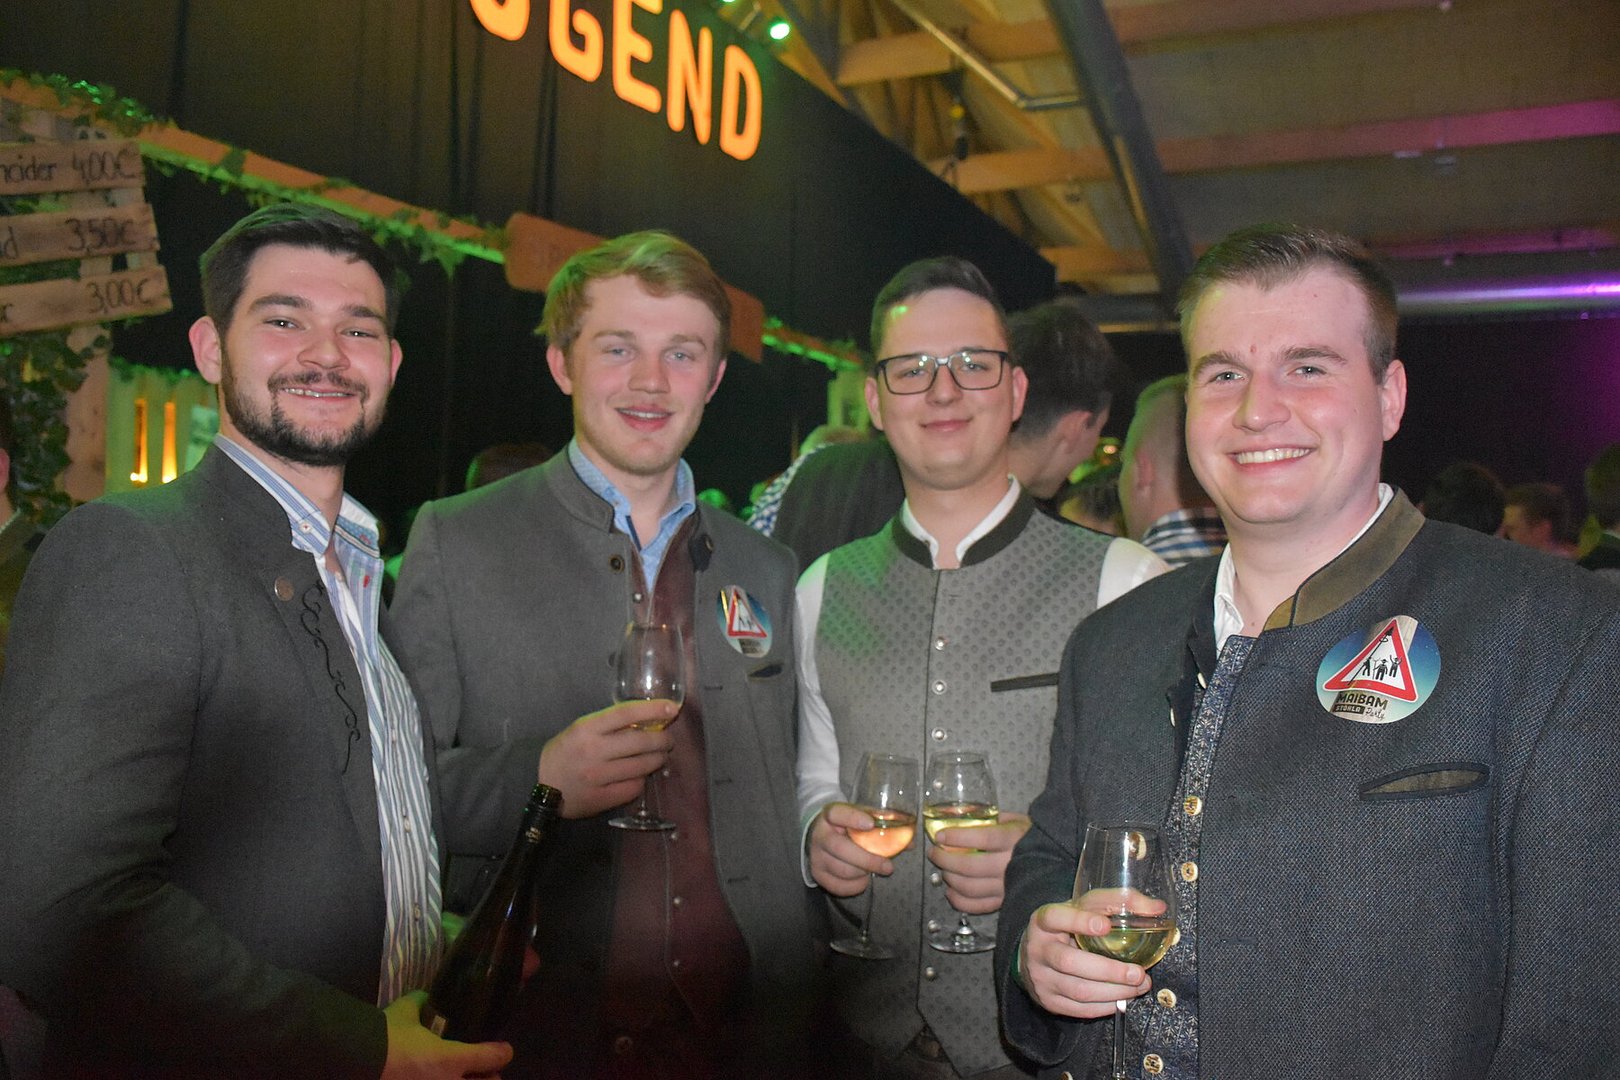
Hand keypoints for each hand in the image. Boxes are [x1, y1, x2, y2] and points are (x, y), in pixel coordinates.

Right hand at [381, 991, 512, 1077]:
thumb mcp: (404, 1012)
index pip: (493, 1057)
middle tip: (483, 1071)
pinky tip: (432, 1077)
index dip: (502, 1052)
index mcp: (451, 1059)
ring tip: (460, 1076)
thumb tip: (426, 996)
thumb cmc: (385, 1037)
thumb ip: (420, 1002)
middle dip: (490, 1078)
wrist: (356, 1063)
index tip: (504, 1048)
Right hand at [537, 700, 676, 817]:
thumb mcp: (581, 730)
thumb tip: (647, 719)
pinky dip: (641, 780)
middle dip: (662, 740)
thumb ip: (609, 725)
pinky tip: (639, 776)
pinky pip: (634, 788)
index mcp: (587, 729)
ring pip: (642, 767)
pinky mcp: (602, 798)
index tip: (671, 708)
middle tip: (668, 740)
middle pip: (640, 742)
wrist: (543, 786)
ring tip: (659, 757)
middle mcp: (594, 751)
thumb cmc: (565, 752)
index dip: (652, 710)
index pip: (625, 714)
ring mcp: (598, 777)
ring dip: (657, 760)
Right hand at [807, 802, 893, 895]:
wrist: (820, 836)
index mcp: (831, 816)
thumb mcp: (861, 819)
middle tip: (888, 867)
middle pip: (841, 848)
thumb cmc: (847, 827)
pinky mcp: (817, 874)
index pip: (837, 814)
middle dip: (868, 860)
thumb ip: (883, 826)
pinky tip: (864, 879)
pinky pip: (837, 886)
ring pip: (842, 870)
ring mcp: (816, 856)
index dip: (853, 818)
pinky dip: (855, 886)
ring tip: (875, 870)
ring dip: (863, 873)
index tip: (871, 824)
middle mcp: (820, 835)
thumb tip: (910, 842)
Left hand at [925, 811, 1029, 913]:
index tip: (940, 835)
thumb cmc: (1032, 837)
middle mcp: (1010, 864)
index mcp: (1013, 840)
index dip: (957, 837)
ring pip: (970, 888)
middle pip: (970, 866)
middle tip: (934, 852)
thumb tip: (960, 819)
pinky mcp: (1006, 902)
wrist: (1057, 860)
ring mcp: (1008, 886)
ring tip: (943, 870)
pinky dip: (959, 901)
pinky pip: (978, 906)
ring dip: (950, 879)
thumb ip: (991, 819)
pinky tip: (951, 891)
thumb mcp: (1015, 820)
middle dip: (945, 859)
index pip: (982, 838)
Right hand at [1017, 902, 1150, 1019]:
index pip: (1055, 918)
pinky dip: (1106, 1006)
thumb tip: (1158, 908)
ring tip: (1139, 986)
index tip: (1105, 925)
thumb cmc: (1066, 927)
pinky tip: (1123, 998)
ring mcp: (1040, 978)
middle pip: (1069, 962)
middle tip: (1138, 973)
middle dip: (1109, 971)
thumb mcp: (1083, 908)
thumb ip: (1117, 902)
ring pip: (1078, 990)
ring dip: (1114, 992)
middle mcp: (1037, 949)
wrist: (1033, 956)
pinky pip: (1080, 1009)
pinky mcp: (1048, 1000)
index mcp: (1042, 922)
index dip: (1079, 921)